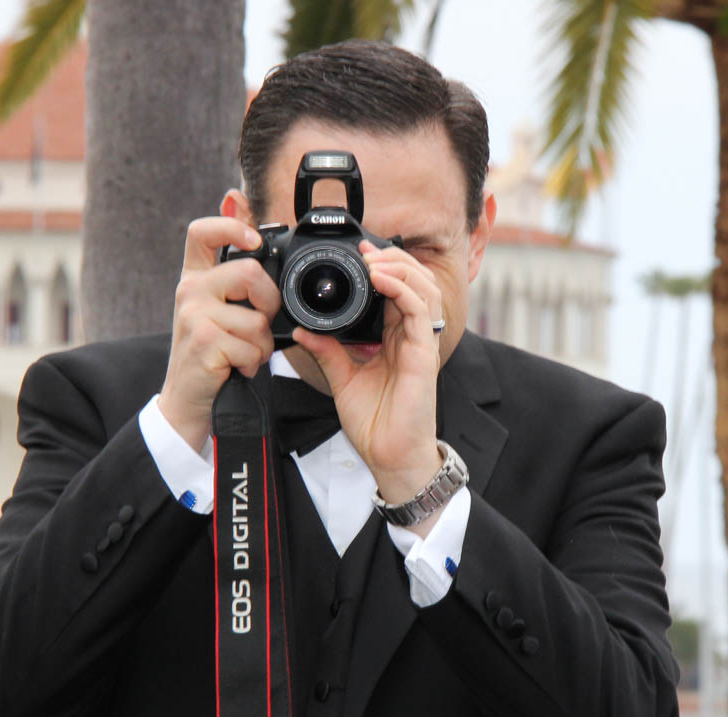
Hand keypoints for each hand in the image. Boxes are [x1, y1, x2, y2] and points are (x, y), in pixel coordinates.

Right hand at [157, 217, 280, 451]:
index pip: (202, 232)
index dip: (231, 227)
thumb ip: (234, 280)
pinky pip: (252, 348)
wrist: (186, 402)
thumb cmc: (211, 357)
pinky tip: (237, 368)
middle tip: (259, 327)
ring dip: (262, 346)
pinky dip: (254, 364)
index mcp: (194, 278)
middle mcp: (189, 291)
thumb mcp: (217, 312)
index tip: (255, 242)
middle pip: (250, 272)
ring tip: (243, 355)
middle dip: (269, 304)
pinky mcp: (204, 342)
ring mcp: (193, 315)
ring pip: (257, 319)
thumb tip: (251, 225)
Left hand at [293, 240, 443, 506]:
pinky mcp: (424, 354)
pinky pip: (420, 311)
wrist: (389, 456)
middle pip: (417, 281)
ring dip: (399, 267)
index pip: (399, 290)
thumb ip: (327, 351)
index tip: (359, 252)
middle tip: (365, 250)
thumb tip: (304, 330)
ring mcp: (422, 344)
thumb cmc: (375, 423)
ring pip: (424, 288)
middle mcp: (413, 337)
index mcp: (397, 340)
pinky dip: (402, 289)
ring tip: (372, 260)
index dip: (385, 266)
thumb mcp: (342, 379)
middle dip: (393, 258)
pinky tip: (380, 278)